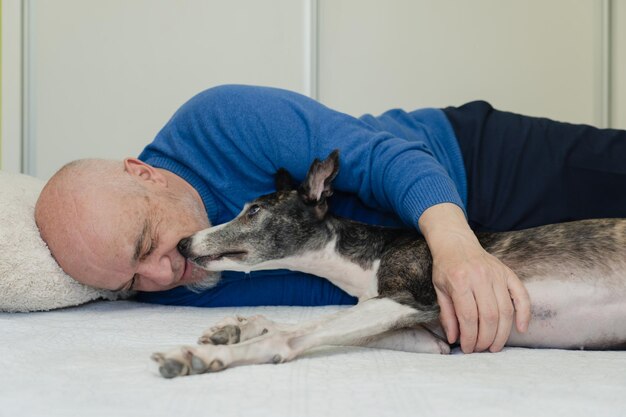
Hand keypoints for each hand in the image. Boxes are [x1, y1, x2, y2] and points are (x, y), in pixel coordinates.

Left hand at [418, 204, 530, 352]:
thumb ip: (447, 314)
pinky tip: (520, 329)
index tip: (468, 348)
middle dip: (486, 339)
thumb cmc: (445, 267)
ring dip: (502, 333)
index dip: (469, 337)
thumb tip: (454, 339)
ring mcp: (496, 274)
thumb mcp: (439, 289)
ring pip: (505, 310)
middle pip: (489, 316)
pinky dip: (524, 313)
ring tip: (496, 346)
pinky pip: (521, 295)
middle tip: (482, 349)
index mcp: (459, 281)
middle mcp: (480, 277)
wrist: (456, 242)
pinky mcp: (507, 273)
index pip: (468, 316)